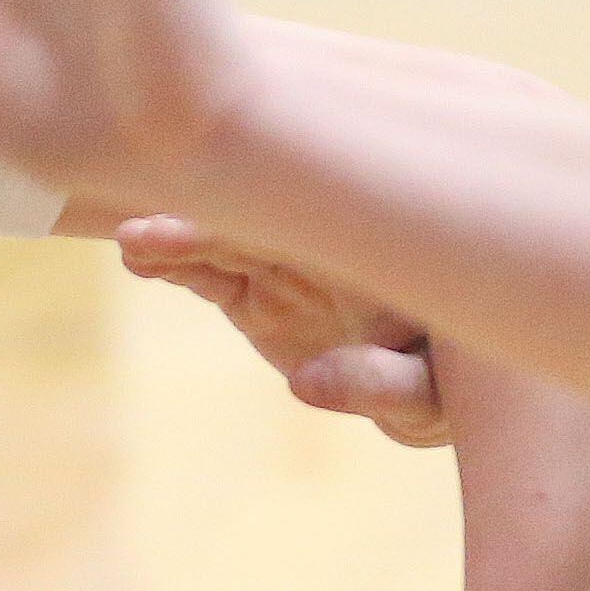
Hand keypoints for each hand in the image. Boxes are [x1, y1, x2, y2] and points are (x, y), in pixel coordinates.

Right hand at [117, 215, 446, 445]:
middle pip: (258, 207)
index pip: (314, 201)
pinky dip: (174, 262)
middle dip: (209, 215)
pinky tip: (137, 258)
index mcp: (371, 240)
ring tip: (135, 247)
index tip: (224, 202)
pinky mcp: (257, 291)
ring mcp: (285, 261)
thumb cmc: (454, 385)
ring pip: (224, 233)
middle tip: (151, 231)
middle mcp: (323, 238)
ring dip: (178, 236)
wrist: (441, 390)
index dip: (265, 194)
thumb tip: (303, 383)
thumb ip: (378, 384)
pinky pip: (209, 270)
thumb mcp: (428, 396)